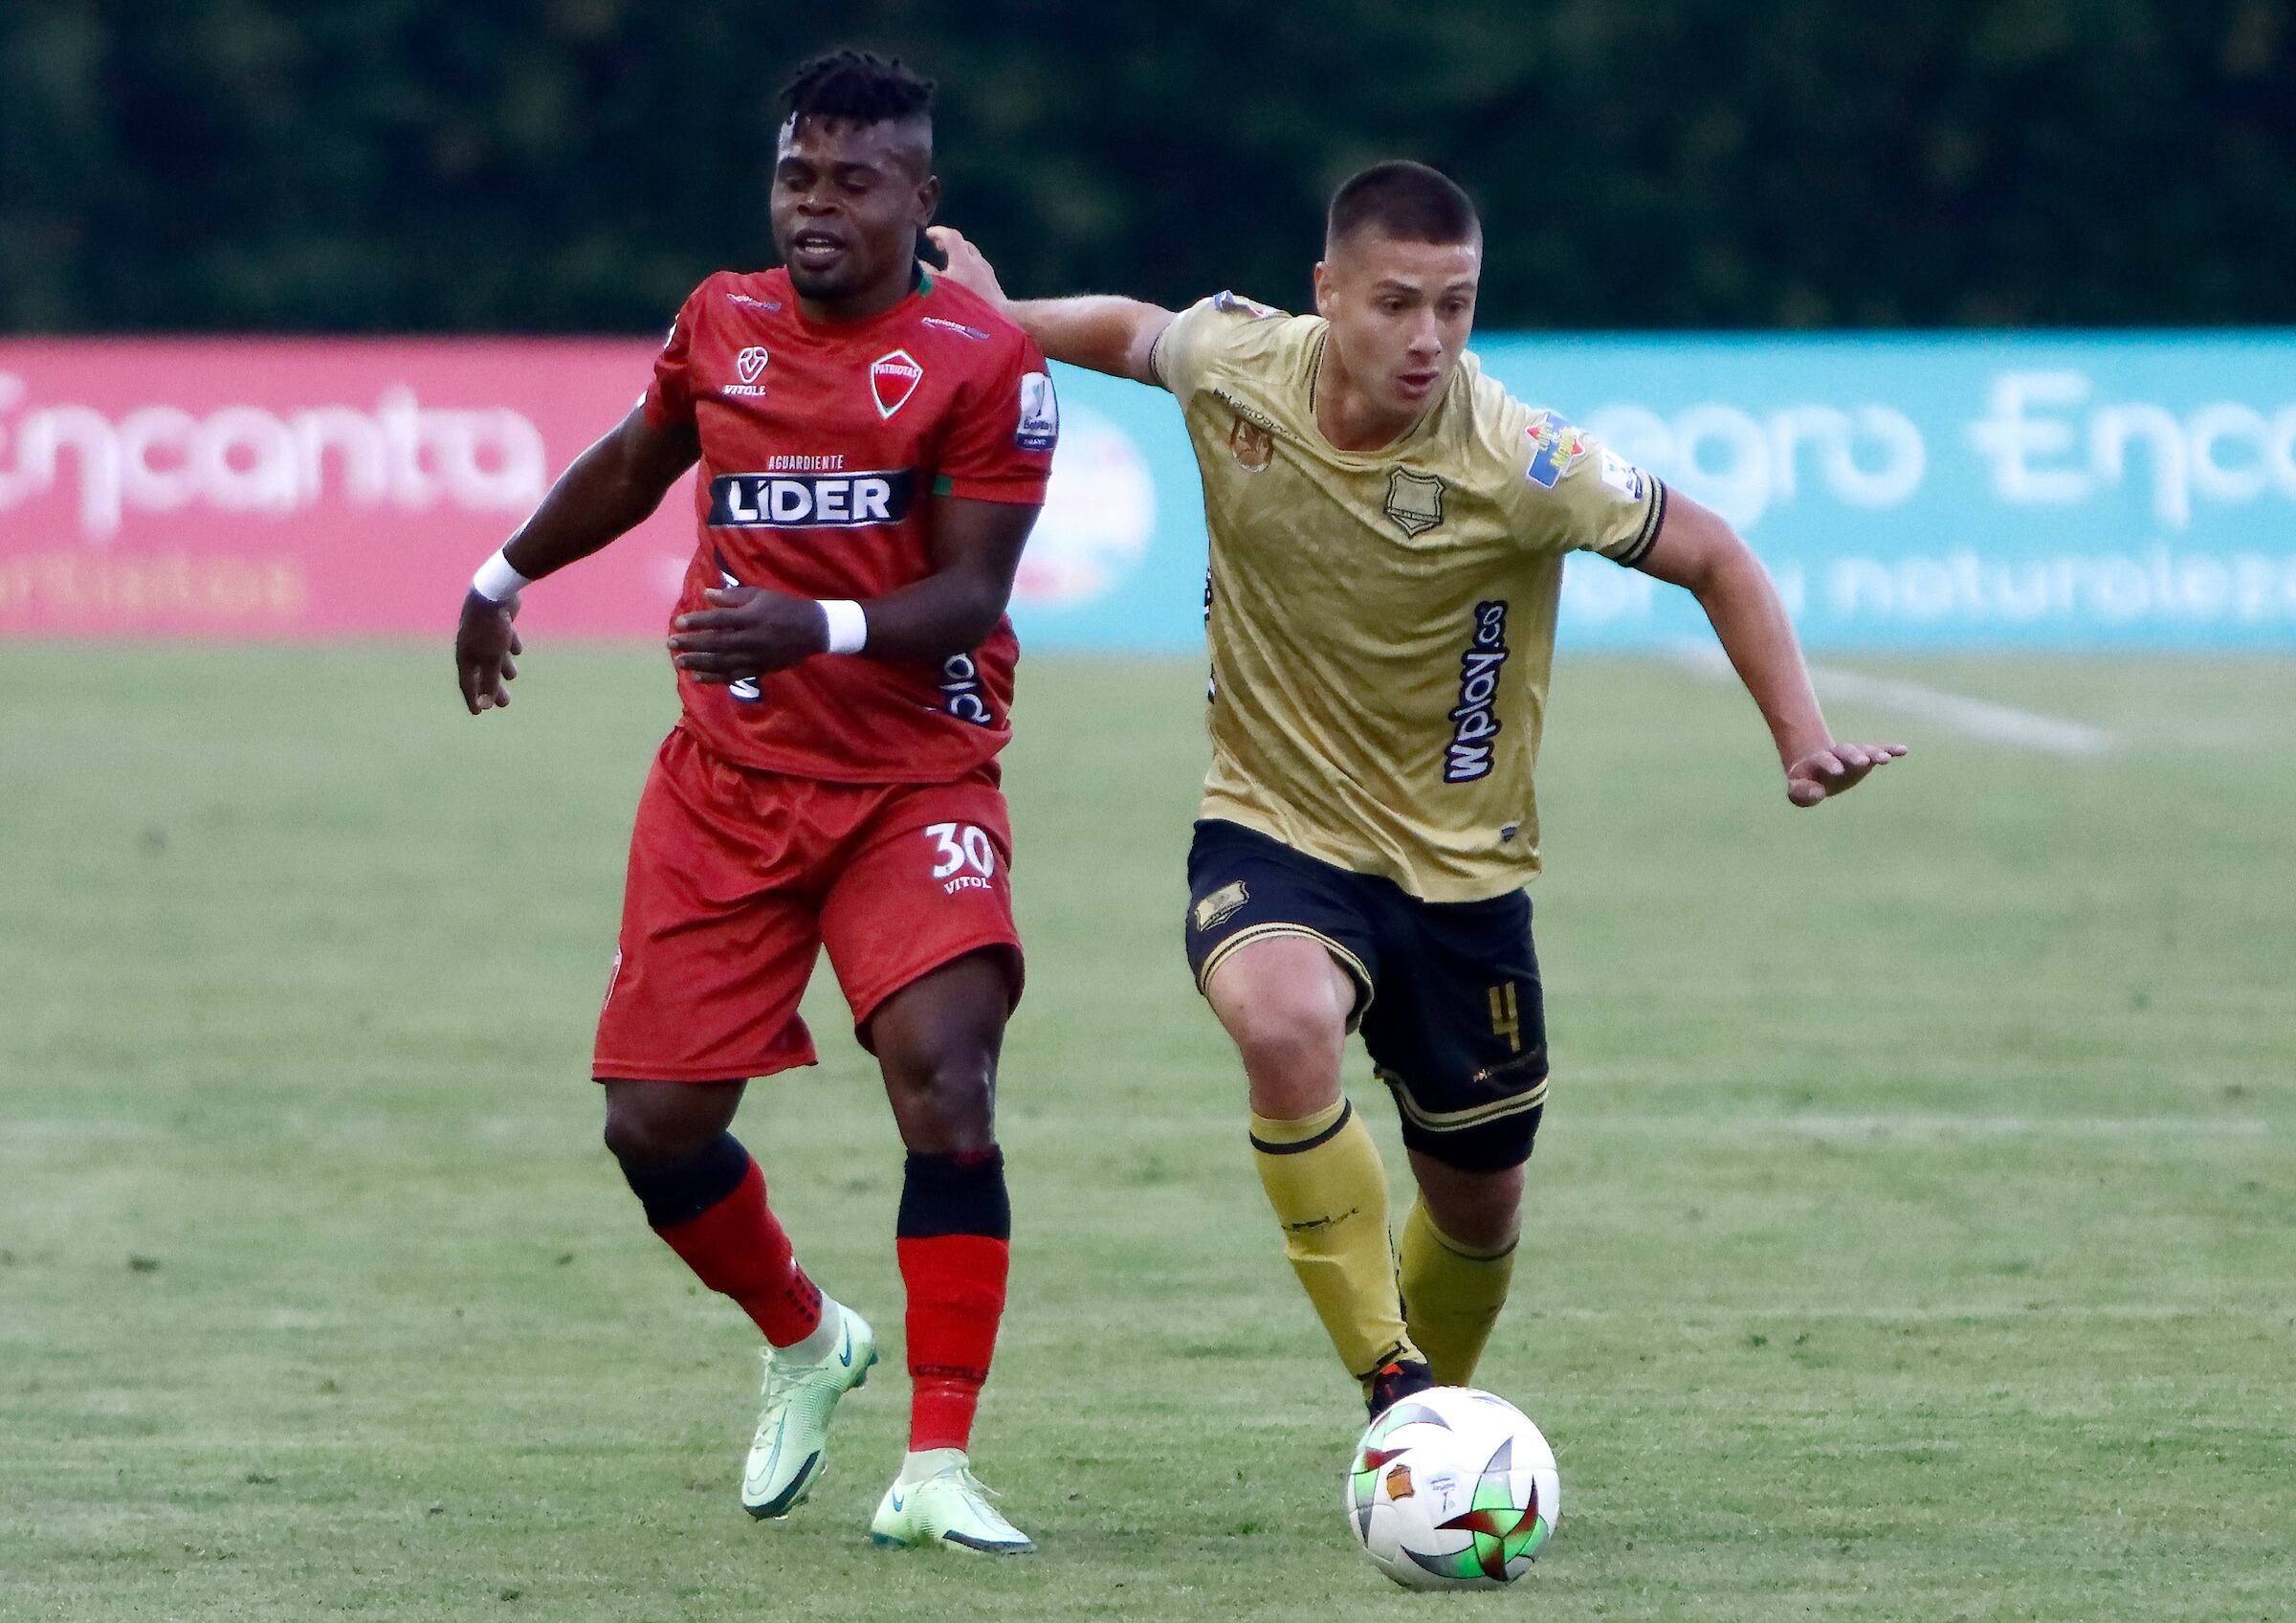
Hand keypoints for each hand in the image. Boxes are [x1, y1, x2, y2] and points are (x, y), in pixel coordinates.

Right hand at [455, 590, 521, 713]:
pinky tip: (517, 650)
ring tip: (512, 676)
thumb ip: (488, 682)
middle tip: (504, 703)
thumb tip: (484, 706)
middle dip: (492, 687)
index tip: (478, 713)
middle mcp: (471, 645)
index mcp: (465, 655)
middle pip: (482, 671)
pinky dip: (509, 645)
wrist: (494, 593)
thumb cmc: (490, 629)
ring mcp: (482, 632)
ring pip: (493, 654)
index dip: (473, 699)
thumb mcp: (491, 659)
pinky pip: (501, 637)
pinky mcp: (496, 621)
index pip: (467, 683)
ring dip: (501, 666)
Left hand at [668, 586, 826, 683]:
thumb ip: (733, 596)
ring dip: (698, 663)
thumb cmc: (784, 607)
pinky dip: (714, 678)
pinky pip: (733, 676)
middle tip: (671, 644)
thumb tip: (707, 594)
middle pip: (715, 643)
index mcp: (750, 618)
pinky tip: (698, 677)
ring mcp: (754, 657)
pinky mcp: (758, 669)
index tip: (679, 623)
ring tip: (679, 662)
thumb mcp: (760, 595)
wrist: (812, 630)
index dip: (697, 622)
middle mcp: (750, 639)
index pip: (718, 620)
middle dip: (691, 644)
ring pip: (721, 663)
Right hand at [927, 226, 1007, 307]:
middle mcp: (977, 261)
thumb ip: (929, 274)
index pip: (951, 236)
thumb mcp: (941, 289)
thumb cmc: (967, 304)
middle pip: (963, 244)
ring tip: (949, 263)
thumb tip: (920, 264)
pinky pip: (979, 267)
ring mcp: (987, 272)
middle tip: (937, 247)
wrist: (999, 318)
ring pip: (972, 255)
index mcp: (963, 259)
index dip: (937, 232)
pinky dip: (969, 266)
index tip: (927, 234)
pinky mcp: (993, 283)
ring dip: (960, 255)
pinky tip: (964, 280)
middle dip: (949, 243)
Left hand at [1785, 741, 1906, 805]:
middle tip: (1862, 761)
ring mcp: (1853, 755)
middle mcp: (1837, 755)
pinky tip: (1903, 750)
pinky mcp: (1866, 758)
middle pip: (1845, 751)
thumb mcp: (1798, 790)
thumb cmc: (1806, 783)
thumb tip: (1818, 792)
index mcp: (1818, 761)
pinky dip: (1890, 750)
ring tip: (1885, 759)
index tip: (1837, 772)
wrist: (1817, 769)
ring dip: (1874, 753)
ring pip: (1864, 750)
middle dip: (1854, 756)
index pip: (1824, 760)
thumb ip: (1802, 793)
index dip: (1830, 765)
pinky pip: (1880, 751)